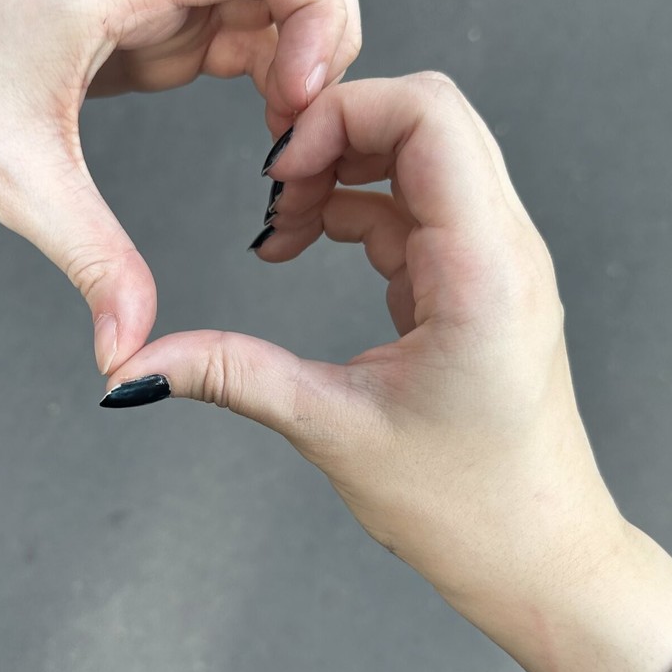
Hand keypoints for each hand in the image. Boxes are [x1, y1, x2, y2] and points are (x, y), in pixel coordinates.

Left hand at [0, 0, 360, 373]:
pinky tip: (265, 133)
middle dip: (328, 28)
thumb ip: (90, 263)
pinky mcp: (155, 27)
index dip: (315, 6)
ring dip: (306, 57)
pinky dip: (277, 74)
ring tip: (288, 140)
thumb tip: (126, 358)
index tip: (297, 95)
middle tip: (305, 117)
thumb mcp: (17, 181)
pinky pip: (249, 30)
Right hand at [108, 73, 671, 671]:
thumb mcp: (331, 428)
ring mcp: (496, 256)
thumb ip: (227, 375)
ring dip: (341, 169)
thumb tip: (131, 367)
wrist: (540, 557)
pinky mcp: (475, 275)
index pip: (430, 114)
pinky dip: (353, 206)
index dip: (341, 114)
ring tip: (282, 227)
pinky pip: (414, 201)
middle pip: (426, 116)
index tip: (278, 171)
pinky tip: (308, 244)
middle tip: (274, 190)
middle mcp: (505, 245)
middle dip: (335, 132)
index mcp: (484, 268)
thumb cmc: (468, 506)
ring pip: (420, 153)